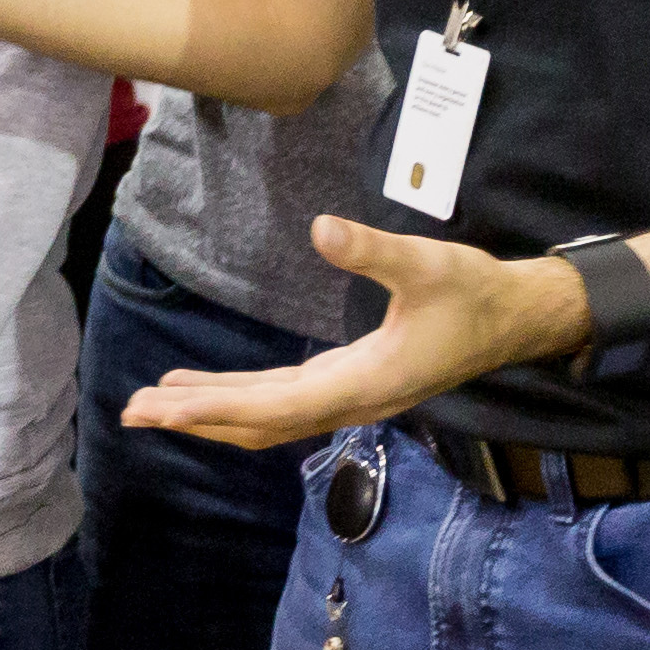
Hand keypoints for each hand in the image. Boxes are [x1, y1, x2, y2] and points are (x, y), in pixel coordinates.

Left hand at [120, 215, 589, 448]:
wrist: (517, 318)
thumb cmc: (475, 291)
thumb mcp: (427, 263)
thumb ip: (373, 250)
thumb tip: (321, 228)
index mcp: (363, 384)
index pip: (272, 406)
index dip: (214, 409)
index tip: (162, 410)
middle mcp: (350, 402)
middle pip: (258, 421)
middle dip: (195, 418)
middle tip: (132, 414)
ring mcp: (350, 397)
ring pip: (266, 416)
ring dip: (211, 412)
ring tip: (154, 405)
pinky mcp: (351, 383)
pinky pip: (282, 402)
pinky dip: (239, 400)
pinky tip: (207, 392)